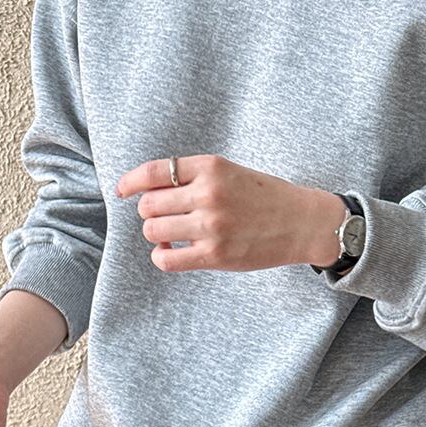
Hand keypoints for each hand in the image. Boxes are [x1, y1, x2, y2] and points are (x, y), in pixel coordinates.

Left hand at [114, 154, 347, 271]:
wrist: (303, 222)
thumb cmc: (265, 197)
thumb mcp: (230, 173)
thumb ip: (193, 178)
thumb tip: (146, 191)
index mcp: (211, 167)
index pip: (153, 172)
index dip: (130, 182)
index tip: (122, 191)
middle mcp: (209, 194)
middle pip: (148, 205)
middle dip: (150, 212)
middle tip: (166, 217)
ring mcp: (212, 226)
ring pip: (153, 230)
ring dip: (157, 234)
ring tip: (172, 235)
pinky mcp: (216, 255)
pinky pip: (166, 259)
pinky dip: (162, 256)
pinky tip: (173, 251)